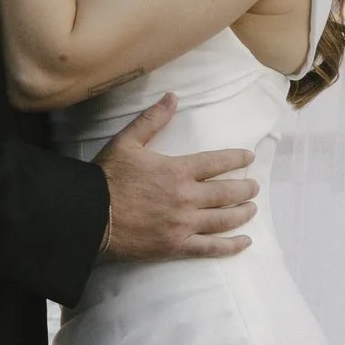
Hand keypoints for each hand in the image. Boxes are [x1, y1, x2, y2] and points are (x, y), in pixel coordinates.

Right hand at [96, 95, 258, 262]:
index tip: (249, 157)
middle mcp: (186, 197)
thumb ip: (153, 120)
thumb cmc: (107, 177)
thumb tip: (172, 97)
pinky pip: (210, 248)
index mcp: (177, 170)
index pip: (217, 162)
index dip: (236, 159)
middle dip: (245, 189)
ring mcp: (183, 224)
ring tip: (252, 209)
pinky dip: (230, 246)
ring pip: (223, 220)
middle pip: (226, 193)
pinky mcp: (176, 246)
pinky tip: (244, 243)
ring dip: (242, 213)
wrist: (90, 215)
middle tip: (254, 187)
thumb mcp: (127, 142)